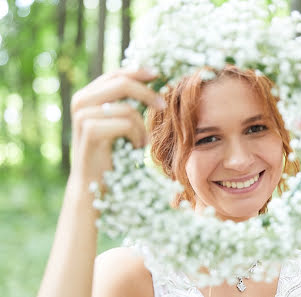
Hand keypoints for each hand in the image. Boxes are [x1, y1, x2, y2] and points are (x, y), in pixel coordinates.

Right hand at [69, 68, 164, 193]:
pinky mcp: (90, 130)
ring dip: (141, 127)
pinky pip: (126, 124)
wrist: (93, 182)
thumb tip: (152, 78)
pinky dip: (137, 136)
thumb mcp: (118, 121)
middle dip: (147, 94)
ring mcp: (83, 115)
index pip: (115, 74)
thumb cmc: (111, 152)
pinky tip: (134, 147)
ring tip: (140, 142)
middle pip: (122, 84)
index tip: (158, 74)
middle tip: (163, 105)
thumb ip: (125, 101)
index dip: (138, 72)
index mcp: (87, 95)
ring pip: (128, 108)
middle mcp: (81, 100)